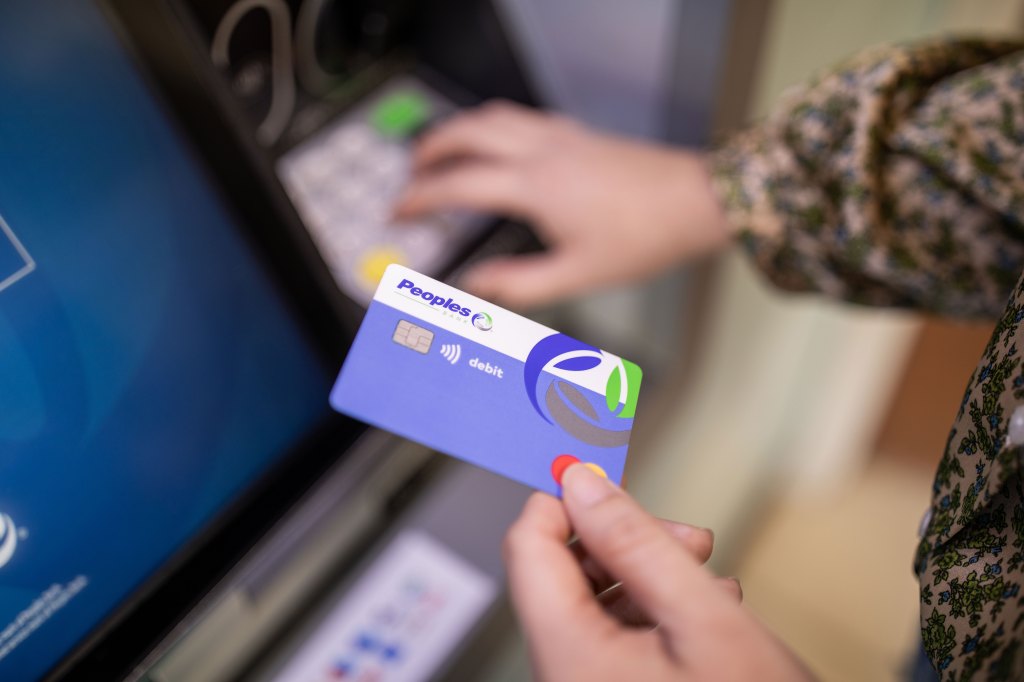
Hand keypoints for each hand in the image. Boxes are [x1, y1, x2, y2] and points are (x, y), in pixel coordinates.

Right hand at [395, 102, 730, 307]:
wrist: (699, 201)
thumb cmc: (646, 237)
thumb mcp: (579, 274)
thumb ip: (520, 284)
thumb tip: (476, 288)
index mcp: (536, 185)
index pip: (459, 184)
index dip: (421, 198)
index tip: (400, 210)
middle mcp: (543, 150)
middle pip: (468, 131)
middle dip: (430, 149)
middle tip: (411, 172)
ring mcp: (562, 136)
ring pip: (494, 114)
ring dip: (460, 129)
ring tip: (444, 151)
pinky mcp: (579, 133)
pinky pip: (521, 117)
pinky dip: (494, 125)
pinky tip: (498, 145)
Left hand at [503, 464, 815, 680]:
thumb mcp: (702, 619)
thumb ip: (636, 543)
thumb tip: (581, 483)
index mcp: (568, 656)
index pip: (527, 547)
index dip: (564, 502)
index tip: (609, 480)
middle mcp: (562, 677)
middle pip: (562, 575)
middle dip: (622, 543)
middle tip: (687, 539)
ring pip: (592, 606)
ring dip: (646, 577)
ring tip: (706, 575)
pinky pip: (612, 641)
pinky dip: (652, 615)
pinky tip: (703, 613)